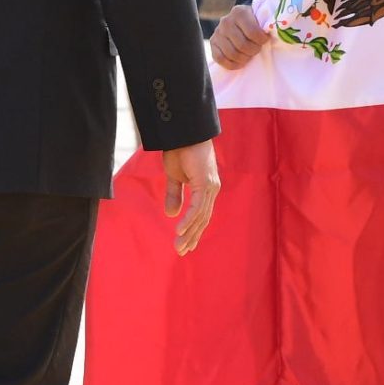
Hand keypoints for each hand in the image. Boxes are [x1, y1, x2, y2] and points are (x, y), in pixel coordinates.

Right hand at [162, 140, 220, 254]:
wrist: (182, 133)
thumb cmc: (179, 150)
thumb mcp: (173, 176)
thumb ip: (174, 195)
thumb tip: (172, 214)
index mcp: (206, 189)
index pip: (202, 215)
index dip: (194, 231)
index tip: (186, 245)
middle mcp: (211, 190)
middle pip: (203, 219)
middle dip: (192, 237)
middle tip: (181, 251)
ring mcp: (210, 186)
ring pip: (201, 216)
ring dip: (189, 232)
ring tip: (179, 246)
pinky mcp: (205, 183)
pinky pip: (197, 207)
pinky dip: (189, 220)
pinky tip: (180, 230)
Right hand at [209, 4, 271, 69]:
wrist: (240, 21)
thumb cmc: (255, 22)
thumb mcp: (260, 19)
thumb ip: (266, 25)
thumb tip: (274, 34)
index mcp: (239, 12)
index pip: (253, 33)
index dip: (261, 40)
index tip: (265, 40)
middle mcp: (226, 21)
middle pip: (242, 45)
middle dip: (253, 51)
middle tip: (257, 49)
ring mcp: (217, 32)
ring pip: (232, 53)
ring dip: (244, 58)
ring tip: (249, 55)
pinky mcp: (212, 43)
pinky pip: (220, 59)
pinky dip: (232, 64)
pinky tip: (240, 62)